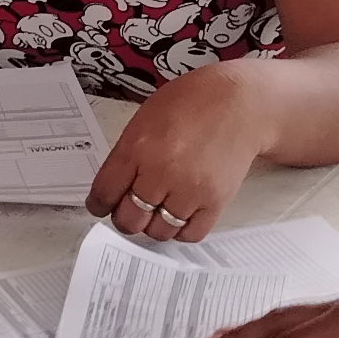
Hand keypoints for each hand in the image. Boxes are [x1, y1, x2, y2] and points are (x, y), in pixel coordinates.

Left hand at [88, 62, 274, 243]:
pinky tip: (180, 214)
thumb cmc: (193, 104)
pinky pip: (190, 234)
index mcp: (137, 147)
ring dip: (154, 225)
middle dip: (125, 218)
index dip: (98, 204)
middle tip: (130, 210)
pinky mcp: (215, 201)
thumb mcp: (145, 119)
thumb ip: (127, 154)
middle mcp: (161, 172)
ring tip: (158, 210)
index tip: (101, 205)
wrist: (240, 103)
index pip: (104, 193)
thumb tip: (113, 187)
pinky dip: (181, 230)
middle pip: (129, 219)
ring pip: (158, 231)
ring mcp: (189, 189)